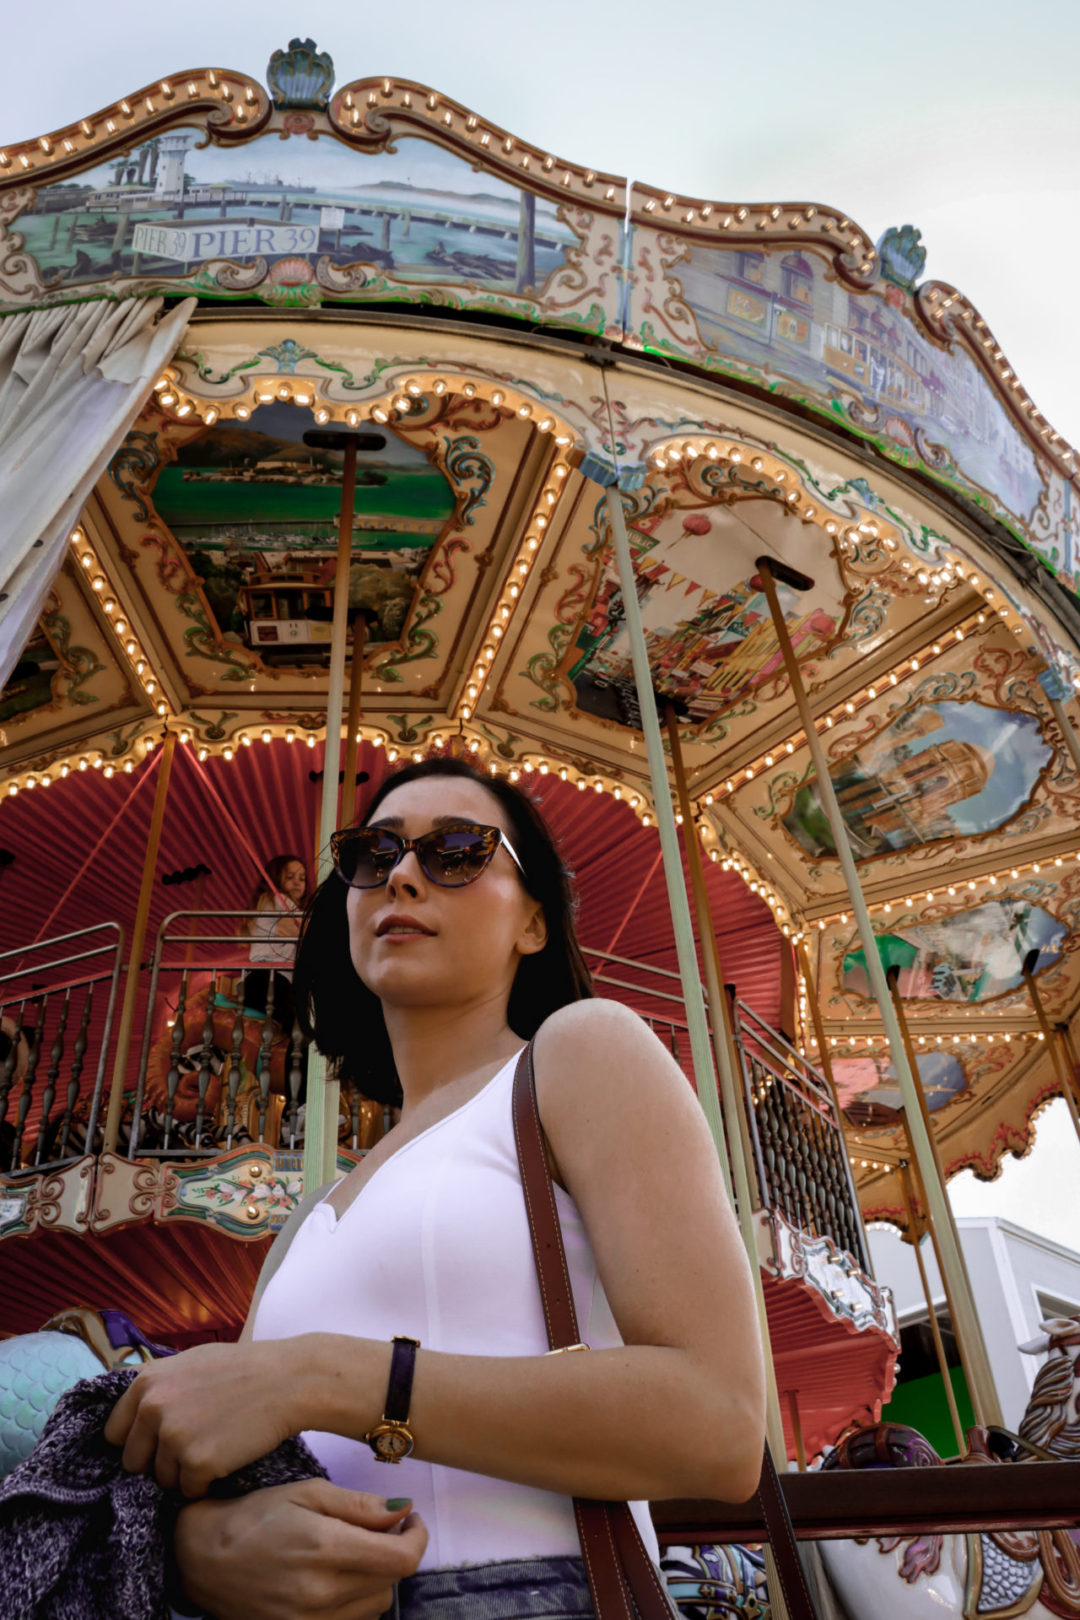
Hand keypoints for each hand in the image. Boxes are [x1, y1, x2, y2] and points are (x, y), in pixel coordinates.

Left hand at [105, 1340, 305, 1495]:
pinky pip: (190, 1491)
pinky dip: (207, 1483)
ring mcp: (173, 1438)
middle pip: (133, 1463)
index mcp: (145, 1384)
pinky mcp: (197, 1464)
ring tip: (216, 1446)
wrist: (287, 1380)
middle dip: (157, 1462)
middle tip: (192, 1446)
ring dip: (185, 1473)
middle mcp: (152, 1410)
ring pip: (163, 1480)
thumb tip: (132, 1413)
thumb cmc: (243, 1369)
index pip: (114, 1434)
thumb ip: (157, 1386)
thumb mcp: (189, 1362)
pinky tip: (227, 1457)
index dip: (137, 1441)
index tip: (157, 1442)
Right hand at [174, 1481, 426, 1619]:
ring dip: (375, 1579)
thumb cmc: (254, 1516)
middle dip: (394, 1553)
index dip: (417, 1537)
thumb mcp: (307, 1494)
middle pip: (391, 1583)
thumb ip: (360, 1505)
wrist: (200, 1559)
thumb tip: (404, 1511)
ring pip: (374, 1607)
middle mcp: (321, 1594)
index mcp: (326, 1550)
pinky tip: (335, 1579)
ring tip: (351, 1553)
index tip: (409, 1520)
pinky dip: (353, 1603)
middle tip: (378, 1530)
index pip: (403, 1559)